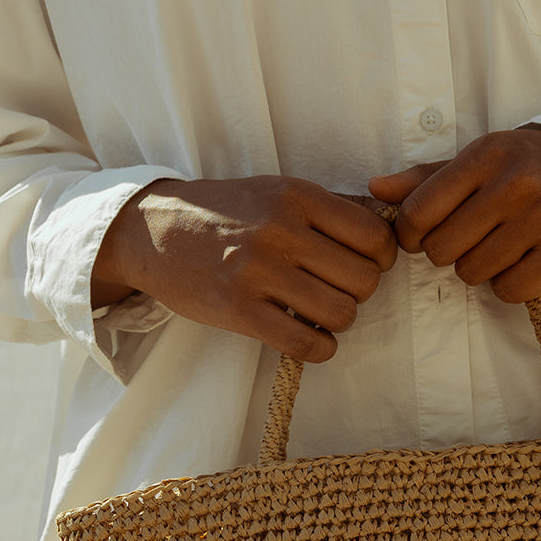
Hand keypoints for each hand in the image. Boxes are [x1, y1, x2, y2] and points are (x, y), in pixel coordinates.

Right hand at [92, 178, 396, 361]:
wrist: (153, 230)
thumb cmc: (226, 213)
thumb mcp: (277, 191)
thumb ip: (330, 210)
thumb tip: (387, 228)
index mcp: (297, 196)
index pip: (375, 236)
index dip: (380, 258)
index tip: (361, 264)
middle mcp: (281, 231)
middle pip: (365, 280)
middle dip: (359, 292)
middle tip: (335, 290)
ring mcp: (259, 272)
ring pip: (342, 314)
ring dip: (338, 322)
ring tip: (319, 313)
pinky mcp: (240, 311)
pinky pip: (307, 344)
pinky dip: (320, 348)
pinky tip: (310, 338)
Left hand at [368, 127, 540, 303]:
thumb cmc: (537, 166)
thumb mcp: (486, 158)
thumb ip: (428, 177)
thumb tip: (376, 189)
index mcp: (487, 155)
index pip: (419, 212)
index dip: (413, 234)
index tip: (428, 233)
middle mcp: (514, 184)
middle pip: (441, 251)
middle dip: (450, 252)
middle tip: (474, 239)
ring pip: (472, 274)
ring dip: (480, 269)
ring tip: (505, 246)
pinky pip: (508, 291)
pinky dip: (510, 285)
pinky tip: (525, 263)